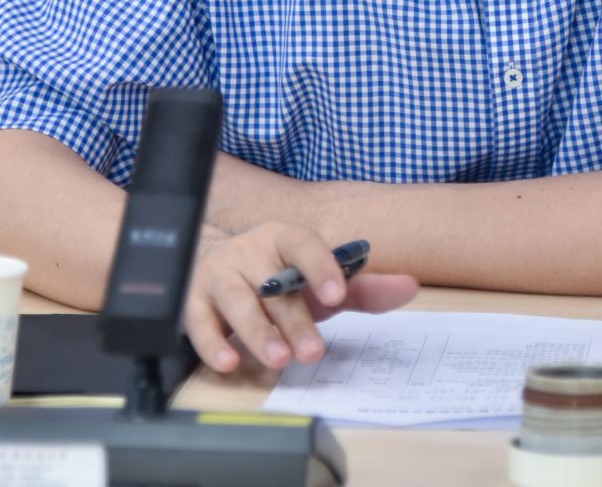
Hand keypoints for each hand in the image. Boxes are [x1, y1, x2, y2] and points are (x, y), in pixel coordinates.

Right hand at [185, 222, 418, 373]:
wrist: (214, 266)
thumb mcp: (319, 282)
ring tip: (278, 359)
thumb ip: (362, 288)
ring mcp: (218, 274)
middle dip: (294, 321)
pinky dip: (212, 342)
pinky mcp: (192, 300)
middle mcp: (249, 251)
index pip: (303, 245)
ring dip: (257, 331)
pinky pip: (198, 320)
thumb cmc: (276, 277)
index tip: (338, 293)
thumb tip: (410, 287)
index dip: (320, 267)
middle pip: (273, 285)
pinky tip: (228, 362)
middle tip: (314, 352)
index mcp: (284, 239)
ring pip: (236, 300)